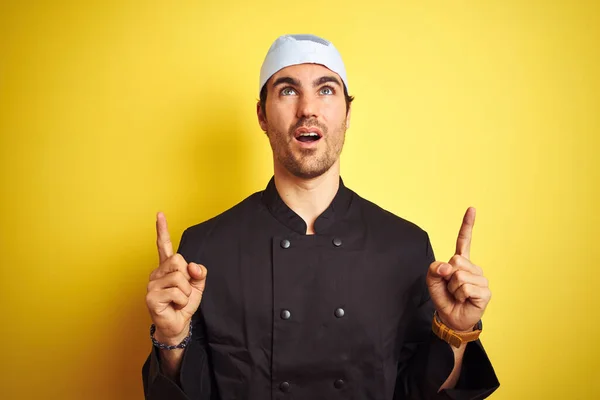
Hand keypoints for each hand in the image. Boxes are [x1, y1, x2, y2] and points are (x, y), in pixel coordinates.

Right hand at [146, 212, 206, 343]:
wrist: (178, 325)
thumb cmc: (184, 304)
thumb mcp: (197, 285)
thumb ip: (198, 272)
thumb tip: (193, 267)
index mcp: (167, 268)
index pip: (164, 246)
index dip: (163, 229)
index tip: (160, 214)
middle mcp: (157, 273)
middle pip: (178, 260)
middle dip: (187, 277)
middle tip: (183, 291)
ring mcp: (152, 284)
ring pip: (179, 278)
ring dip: (186, 292)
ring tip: (178, 300)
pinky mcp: (151, 297)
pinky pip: (177, 292)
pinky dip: (182, 301)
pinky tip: (174, 306)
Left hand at [426, 207, 490, 331]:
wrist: (451, 318)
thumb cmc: (444, 297)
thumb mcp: (432, 281)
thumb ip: (434, 269)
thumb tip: (448, 267)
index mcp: (461, 262)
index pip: (464, 241)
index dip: (467, 225)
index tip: (472, 208)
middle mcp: (473, 268)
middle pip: (456, 261)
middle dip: (447, 276)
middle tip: (450, 287)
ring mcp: (481, 279)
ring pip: (459, 276)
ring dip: (452, 288)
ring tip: (457, 295)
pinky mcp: (485, 292)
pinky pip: (465, 288)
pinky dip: (459, 296)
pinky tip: (464, 300)